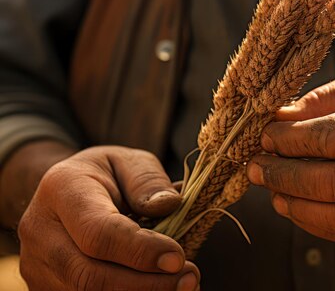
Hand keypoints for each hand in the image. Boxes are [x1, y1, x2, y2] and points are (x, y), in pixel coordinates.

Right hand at [18, 146, 200, 290]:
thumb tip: (169, 205)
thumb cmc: (106, 174)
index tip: (178, 258)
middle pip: (90, 275)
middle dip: (146, 284)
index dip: (140, 251)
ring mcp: (38, 266)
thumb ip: (148, 180)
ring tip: (184, 285)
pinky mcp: (46, 288)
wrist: (66, 192)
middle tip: (190, 278)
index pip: (98, 232)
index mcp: (61, 190)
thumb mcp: (129, 161)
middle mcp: (41, 232)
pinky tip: (162, 290)